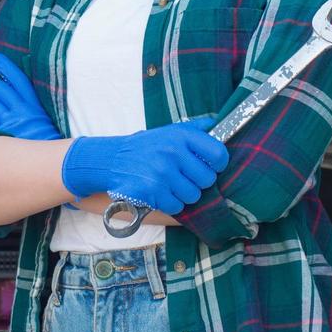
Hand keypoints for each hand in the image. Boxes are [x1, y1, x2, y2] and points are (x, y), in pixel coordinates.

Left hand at [0, 52, 61, 140]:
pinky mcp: (1, 138)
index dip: (5, 66)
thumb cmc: (47, 144)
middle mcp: (22, 113)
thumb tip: (18, 85)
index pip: (18, 80)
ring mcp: (11, 125)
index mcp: (34, 106)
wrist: (53, 166)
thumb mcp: (45, 120)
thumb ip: (32, 104)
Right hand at [60, 117, 229, 215]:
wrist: (113, 159)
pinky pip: (177, 206)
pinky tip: (161, 192)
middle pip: (207, 179)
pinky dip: (171, 203)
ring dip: (184, 194)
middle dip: (198, 181)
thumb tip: (219, 125)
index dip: (218, 164)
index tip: (210, 165)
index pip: (218, 154)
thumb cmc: (146, 146)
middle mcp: (173, 153)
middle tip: (184, 176)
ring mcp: (162, 173)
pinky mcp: (153, 191)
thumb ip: (195, 129)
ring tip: (171, 184)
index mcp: (181, 136)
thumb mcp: (169, 130)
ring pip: (193, 195)